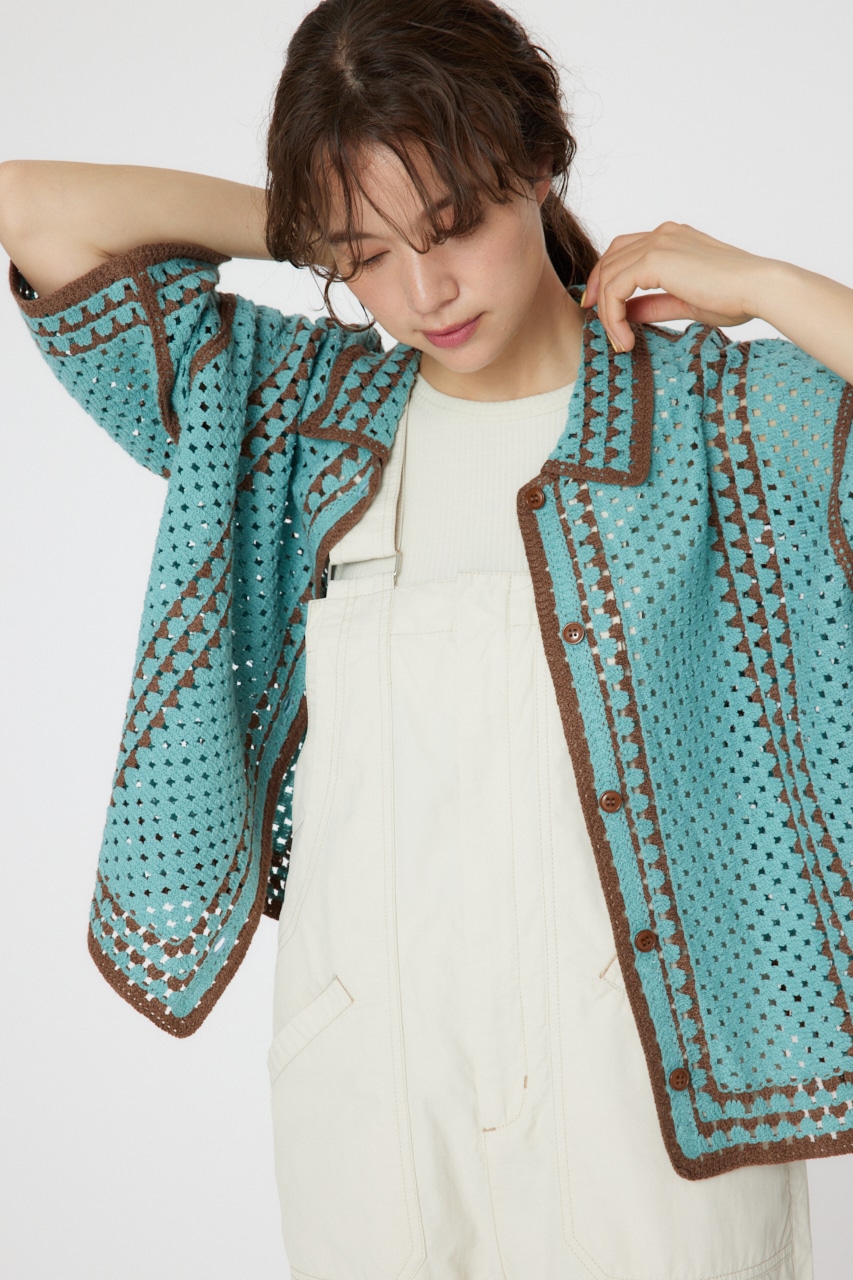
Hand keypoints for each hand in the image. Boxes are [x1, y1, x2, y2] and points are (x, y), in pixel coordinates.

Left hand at [581, 221, 767, 352]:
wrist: (758, 289)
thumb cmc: (735, 297)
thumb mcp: (684, 302)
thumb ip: (653, 304)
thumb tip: (626, 314)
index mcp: (672, 238)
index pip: (625, 250)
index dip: (607, 277)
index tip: (599, 307)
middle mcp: (662, 234)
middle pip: (610, 258)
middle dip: (598, 292)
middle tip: (598, 325)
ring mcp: (658, 243)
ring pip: (609, 276)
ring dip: (607, 313)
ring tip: (620, 342)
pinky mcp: (654, 260)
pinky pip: (615, 289)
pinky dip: (613, 316)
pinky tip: (625, 339)